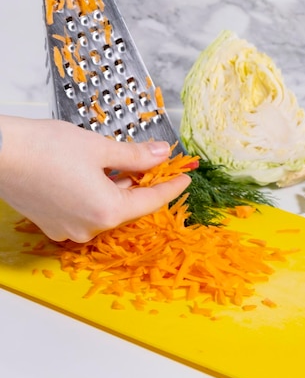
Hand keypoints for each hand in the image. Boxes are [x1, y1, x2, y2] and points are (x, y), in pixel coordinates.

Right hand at [0, 115, 190, 241]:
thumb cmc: (46, 148)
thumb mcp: (100, 147)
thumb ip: (136, 156)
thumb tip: (162, 155)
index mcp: (107, 211)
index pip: (151, 201)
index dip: (171, 187)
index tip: (185, 178)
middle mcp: (88, 228)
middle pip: (127, 206)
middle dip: (143, 184)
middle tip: (156, 163)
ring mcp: (68, 229)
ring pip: (106, 208)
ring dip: (119, 187)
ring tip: (126, 164)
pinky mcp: (52, 223)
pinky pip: (85, 211)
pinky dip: (98, 194)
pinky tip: (98, 173)